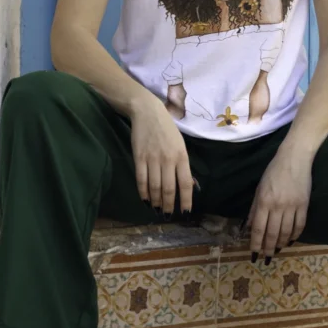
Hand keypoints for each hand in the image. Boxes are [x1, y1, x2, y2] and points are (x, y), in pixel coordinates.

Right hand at [130, 93, 193, 215]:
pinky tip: (145, 200)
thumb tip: (188, 185)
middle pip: (169, 189)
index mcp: (182, 156)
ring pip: (155, 187)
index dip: (186, 200)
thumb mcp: (180, 144)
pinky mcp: (139, 157)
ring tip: (157, 210)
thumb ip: (183, 164)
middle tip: (168, 215)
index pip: (186, 183)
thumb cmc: (167, 129)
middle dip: (169, 205)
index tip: (186, 212)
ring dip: (157, 201)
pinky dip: (143, 193)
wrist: (147, 112)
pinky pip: (141, 179)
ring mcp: (153, 159)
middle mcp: (168, 159)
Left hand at [246, 150, 311, 261]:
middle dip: (268, 248)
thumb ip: (254, 209)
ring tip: (277, 250)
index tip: (254, 254)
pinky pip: (300, 225)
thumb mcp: (259, 188)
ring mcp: (292, 206)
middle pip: (272, 233)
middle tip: (266, 258)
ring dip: (281, 244)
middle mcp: (278, 206)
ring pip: (286, 232)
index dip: (256, 243)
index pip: (259, 228)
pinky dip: (295, 235)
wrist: (294, 159)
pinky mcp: (304, 205)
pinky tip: (290, 240)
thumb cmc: (273, 172)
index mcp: (264, 201)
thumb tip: (249, 227)